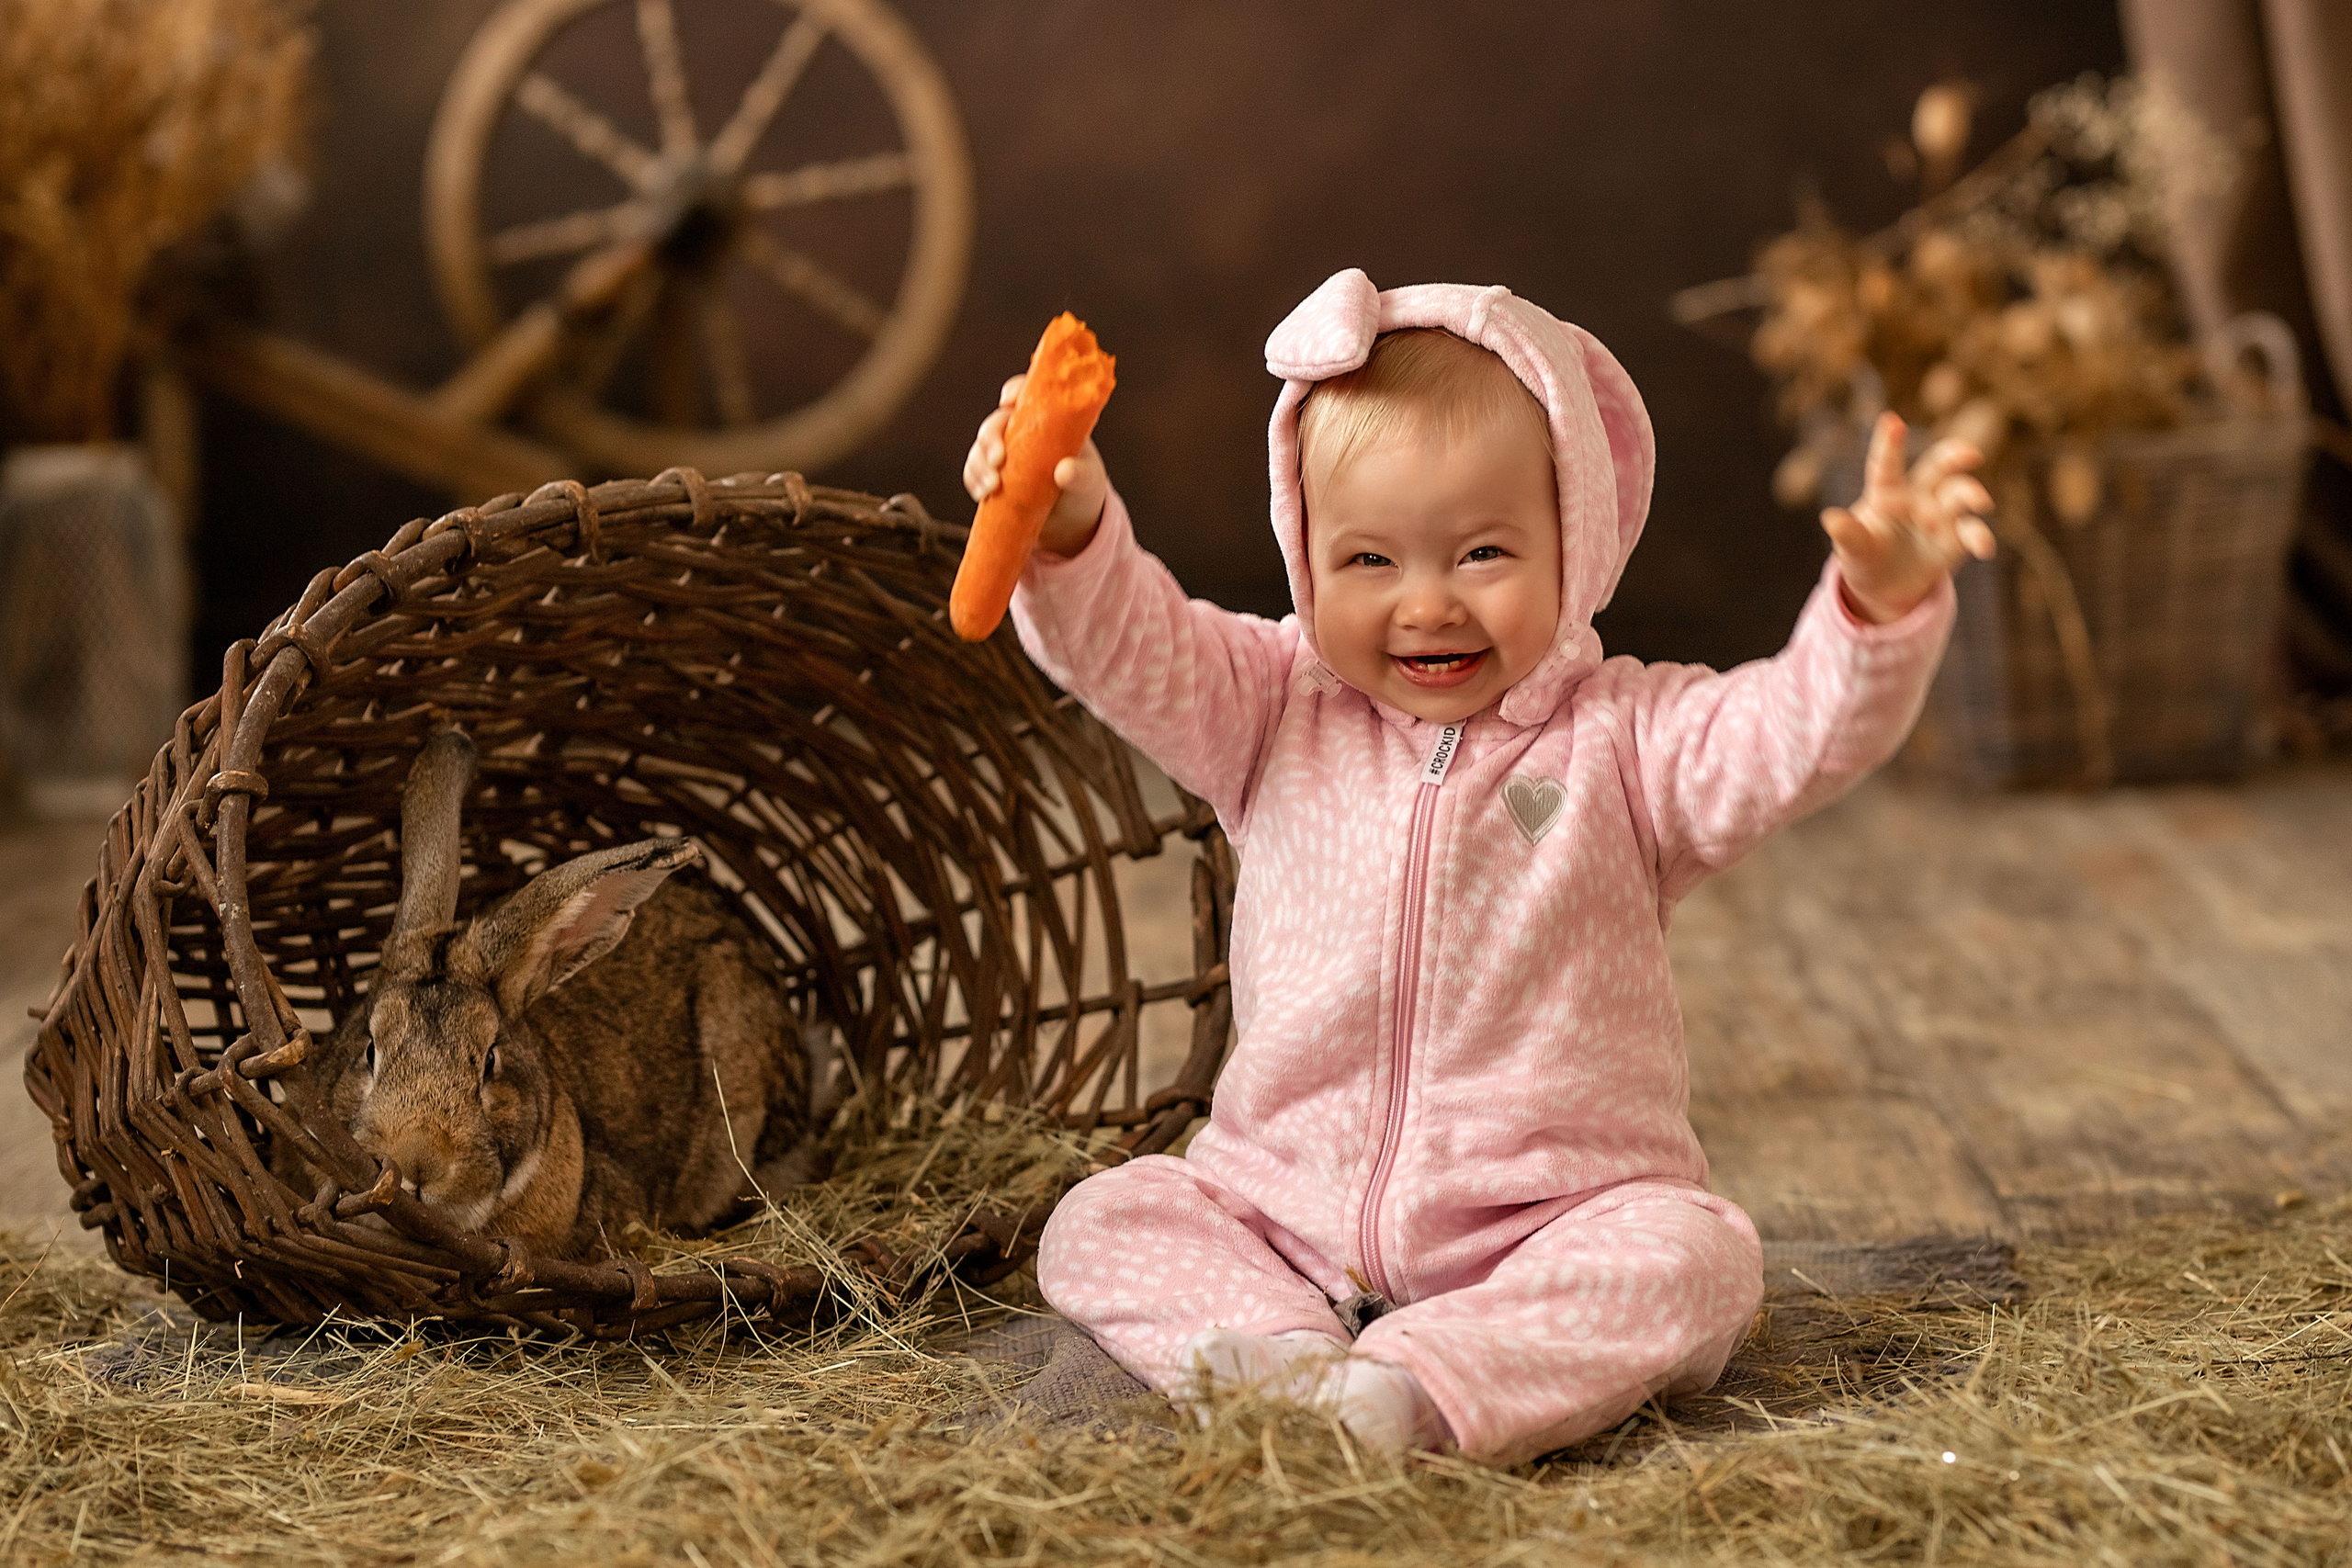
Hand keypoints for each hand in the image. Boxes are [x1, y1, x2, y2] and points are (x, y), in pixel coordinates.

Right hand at [962, 372, 1110, 557]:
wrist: (1070, 518)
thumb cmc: (1083, 486)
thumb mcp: (1088, 480)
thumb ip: (1081, 474)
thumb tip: (1064, 471)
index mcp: (1046, 419)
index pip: (1027, 394)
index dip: (1014, 391)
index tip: (1008, 402)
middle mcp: (1021, 431)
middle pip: (996, 422)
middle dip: (990, 437)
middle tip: (997, 459)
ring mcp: (1004, 453)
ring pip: (980, 447)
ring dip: (979, 464)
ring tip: (992, 487)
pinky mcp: (992, 475)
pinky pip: (974, 472)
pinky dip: (974, 481)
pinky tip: (983, 493)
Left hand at [1820, 411, 1995, 623]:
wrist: (1883, 587)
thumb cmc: (1863, 557)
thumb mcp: (1852, 550)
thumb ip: (1848, 535)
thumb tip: (1830, 519)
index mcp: (1885, 492)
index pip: (1886, 466)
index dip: (1888, 444)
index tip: (1890, 420)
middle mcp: (1917, 497)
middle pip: (1937, 468)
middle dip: (1953, 456)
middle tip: (1969, 453)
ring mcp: (1940, 516)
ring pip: (1958, 495)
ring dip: (1969, 495)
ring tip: (1979, 501)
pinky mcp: (1955, 541)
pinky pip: (1970, 533)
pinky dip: (1980, 537)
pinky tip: (1984, 547)